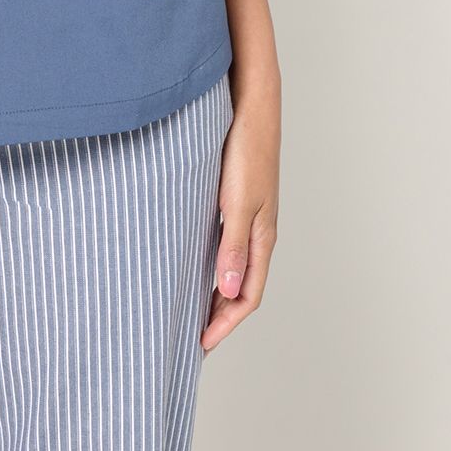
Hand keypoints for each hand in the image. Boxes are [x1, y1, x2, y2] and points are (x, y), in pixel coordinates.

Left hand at [202, 75, 279, 350]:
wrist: (251, 104)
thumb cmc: (247, 149)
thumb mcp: (237, 201)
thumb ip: (232, 246)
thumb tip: (229, 292)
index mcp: (262, 238)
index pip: (247, 297)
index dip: (225, 324)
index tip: (200, 346)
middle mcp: (257, 232)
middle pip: (241, 287)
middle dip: (219, 316)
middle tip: (191, 338)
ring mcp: (247, 217)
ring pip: (232, 267)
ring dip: (214, 292)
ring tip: (188, 310)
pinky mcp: (235, 200)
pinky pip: (224, 244)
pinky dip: (210, 263)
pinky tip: (190, 262)